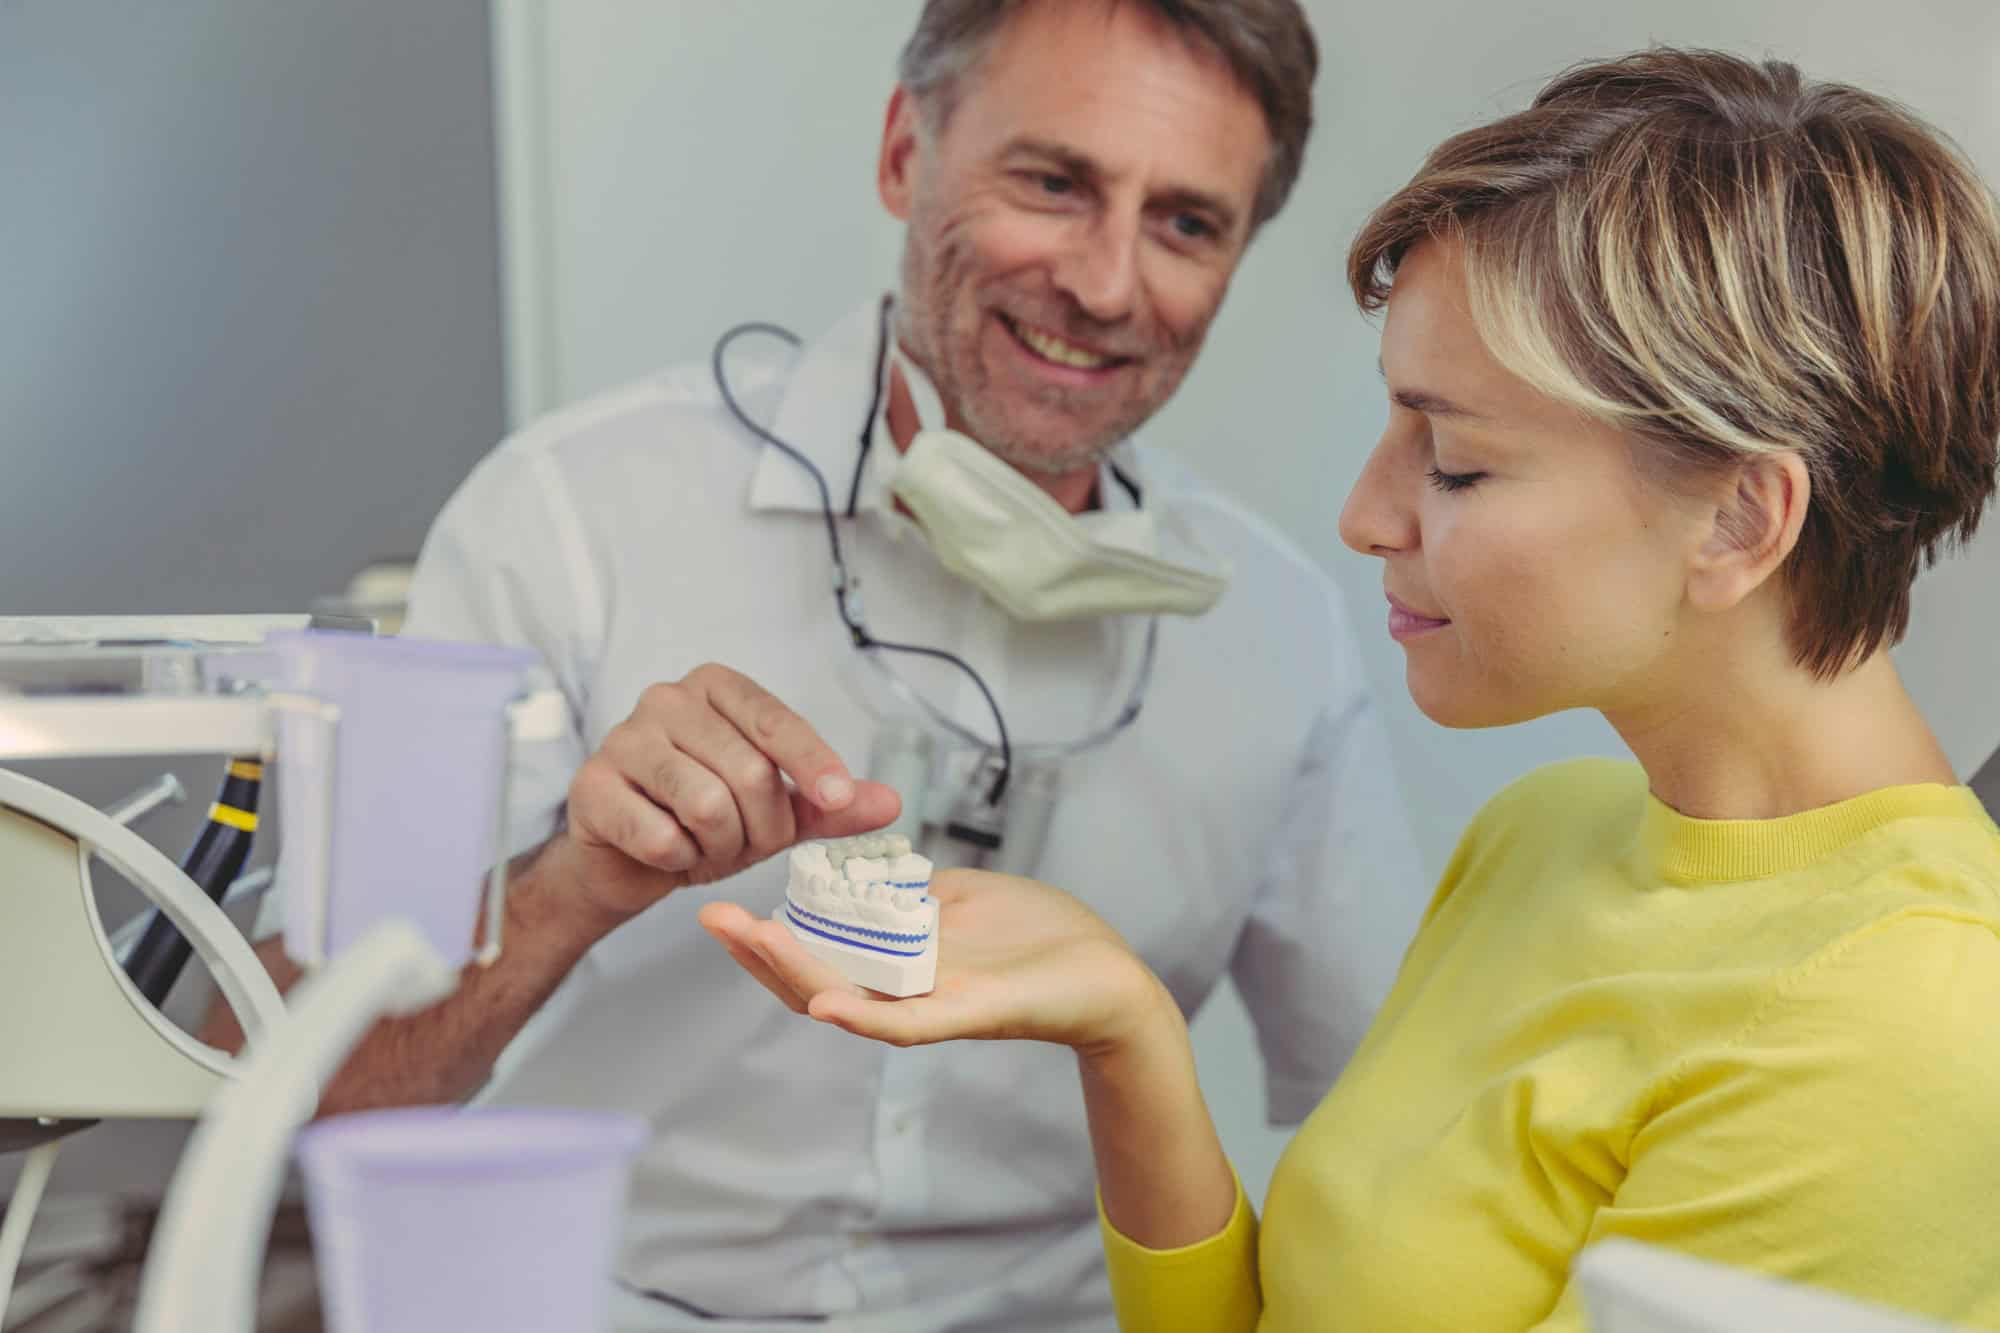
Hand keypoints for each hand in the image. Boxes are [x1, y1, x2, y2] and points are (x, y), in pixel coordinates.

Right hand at [555, 663, 899, 922]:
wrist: (627, 859)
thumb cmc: (702, 820)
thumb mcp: (775, 811)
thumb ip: (829, 805)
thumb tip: (890, 802)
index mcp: (717, 688)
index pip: (776, 722)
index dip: (813, 764)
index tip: (838, 798)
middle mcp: (668, 699)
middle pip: (748, 773)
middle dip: (760, 827)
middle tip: (744, 842)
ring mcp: (624, 738)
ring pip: (706, 805)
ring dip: (720, 846)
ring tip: (706, 846)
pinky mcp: (592, 786)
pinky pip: (661, 837)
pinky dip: (678, 861)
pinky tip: (667, 852)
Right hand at [698, 868, 1173, 1056]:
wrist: (1107, 974)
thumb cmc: (1041, 936)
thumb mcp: (962, 896)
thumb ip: (912, 891)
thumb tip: (874, 870)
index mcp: (896, 964)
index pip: (816, 955)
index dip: (766, 938)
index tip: (723, 907)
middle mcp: (901, 992)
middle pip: (812, 979)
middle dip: (757, 950)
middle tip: (711, 917)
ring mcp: (929, 1008)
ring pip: (846, 997)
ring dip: (793, 972)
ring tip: (749, 939)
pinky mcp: (966, 1017)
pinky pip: (905, 1024)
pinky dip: (863, 1016)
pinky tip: (824, 1003)